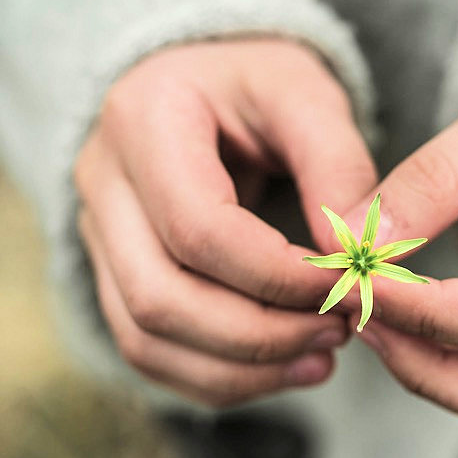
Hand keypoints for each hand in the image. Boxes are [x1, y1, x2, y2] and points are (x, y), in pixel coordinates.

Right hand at [74, 38, 376, 406]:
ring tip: (322, 358)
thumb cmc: (259, 82)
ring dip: (241, 370)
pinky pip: (148, 352)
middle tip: (340, 331)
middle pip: (160, 298)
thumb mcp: (307, 92)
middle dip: (260, 336)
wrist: (202, 80)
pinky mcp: (112, 275)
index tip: (349, 285)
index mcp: (143, 119)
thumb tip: (361, 258)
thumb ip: (337, 166)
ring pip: (146, 339)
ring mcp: (96, 235)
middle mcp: (100, 181)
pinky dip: (218, 377)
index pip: (198, 230)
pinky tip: (286, 368)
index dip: (277, 276)